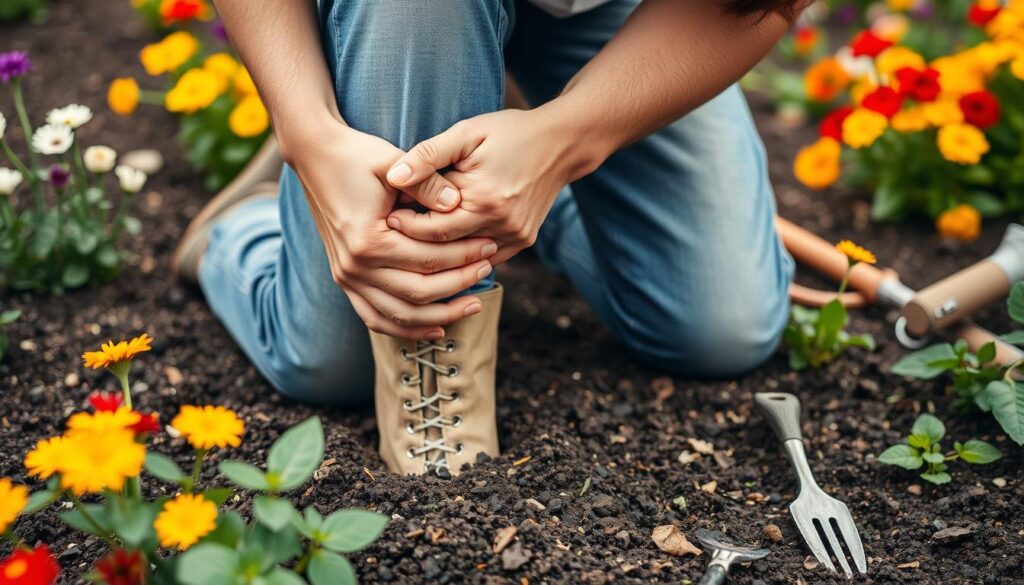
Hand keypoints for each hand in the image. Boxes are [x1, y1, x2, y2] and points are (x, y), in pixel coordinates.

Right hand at [280, 121, 497, 339]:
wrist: (315, 156)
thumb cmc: (356, 155)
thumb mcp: (393, 161)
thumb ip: (427, 184)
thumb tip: (458, 203)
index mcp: (367, 240)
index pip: (427, 260)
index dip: (463, 256)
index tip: (490, 246)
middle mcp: (353, 266)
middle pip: (418, 292)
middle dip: (458, 285)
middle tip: (488, 270)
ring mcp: (346, 277)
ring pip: (399, 315)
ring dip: (439, 316)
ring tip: (472, 305)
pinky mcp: (344, 280)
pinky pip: (375, 317)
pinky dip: (405, 328)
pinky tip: (436, 327)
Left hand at [384, 108, 601, 264]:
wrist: (562, 144)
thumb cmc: (509, 133)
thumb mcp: (466, 133)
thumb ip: (428, 156)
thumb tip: (392, 177)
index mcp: (485, 199)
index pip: (433, 228)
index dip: (406, 224)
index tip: (385, 216)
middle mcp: (503, 225)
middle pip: (447, 249)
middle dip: (417, 242)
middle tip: (391, 234)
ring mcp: (516, 237)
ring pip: (466, 260)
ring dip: (439, 254)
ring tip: (412, 243)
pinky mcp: (523, 241)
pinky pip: (484, 259)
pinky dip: (463, 256)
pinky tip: (442, 248)